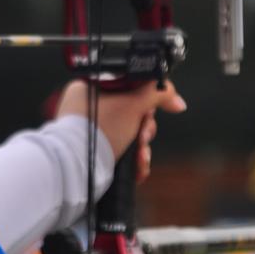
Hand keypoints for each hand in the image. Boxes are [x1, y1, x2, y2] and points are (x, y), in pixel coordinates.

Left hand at [54, 78, 186, 181]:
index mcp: (91, 87)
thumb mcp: (133, 104)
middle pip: (132, 113)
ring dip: (141, 148)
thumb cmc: (100, 129)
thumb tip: (177, 100)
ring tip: (140, 158)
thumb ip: (158, 93)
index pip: (130, 87)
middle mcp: (88, 107)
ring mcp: (90, 130)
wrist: (77, 166)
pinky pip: (120, 149)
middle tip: (142, 138)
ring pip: (129, 134)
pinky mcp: (94, 151)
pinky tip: (137, 167)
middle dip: (144, 130)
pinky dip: (132, 158)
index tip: (151, 112)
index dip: (146, 100)